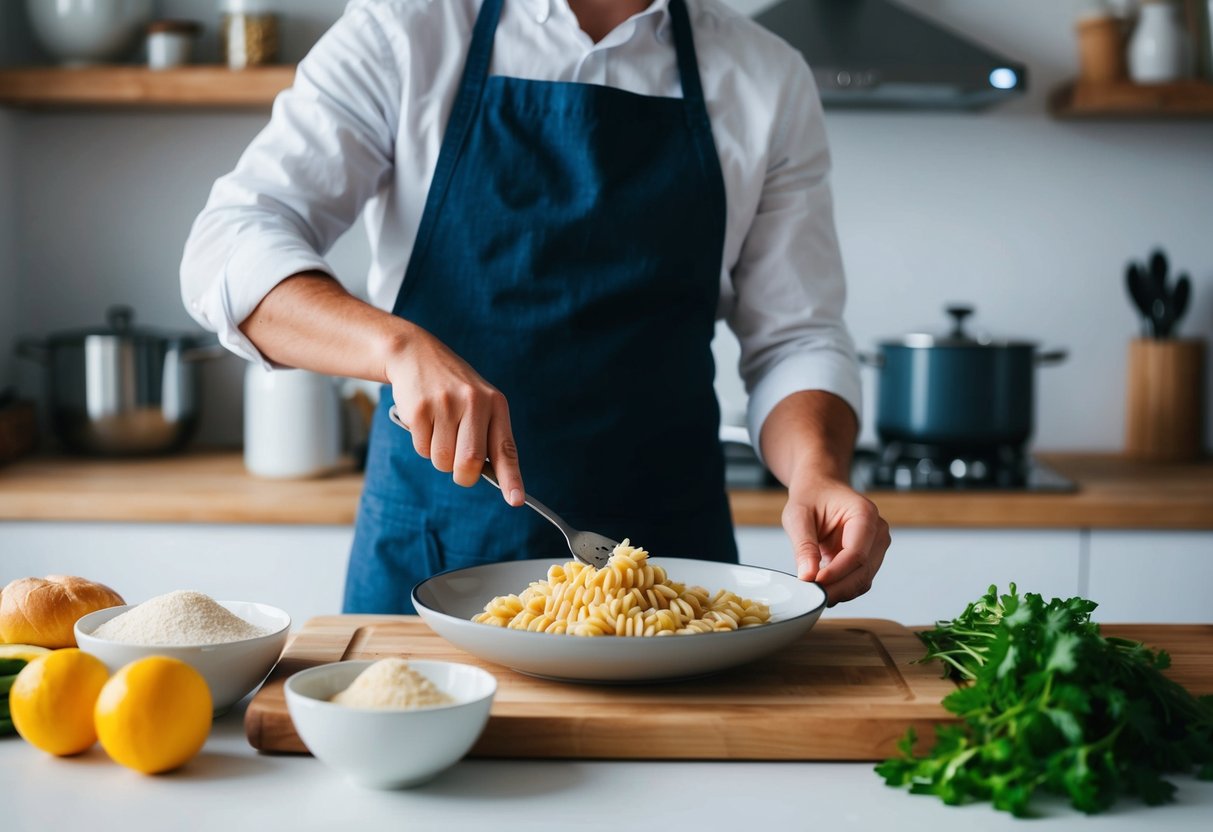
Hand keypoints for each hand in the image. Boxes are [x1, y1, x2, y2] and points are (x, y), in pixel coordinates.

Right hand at [385, 328, 523, 506]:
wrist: (416, 354)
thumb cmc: (452, 389)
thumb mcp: (478, 402)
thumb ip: (486, 435)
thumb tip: (490, 477)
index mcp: (495, 404)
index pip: (506, 449)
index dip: (511, 478)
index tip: (516, 500)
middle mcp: (474, 403)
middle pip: (470, 462)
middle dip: (463, 475)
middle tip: (459, 468)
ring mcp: (446, 405)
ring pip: (443, 460)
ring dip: (439, 457)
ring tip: (439, 430)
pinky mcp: (420, 409)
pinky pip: (422, 449)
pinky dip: (422, 444)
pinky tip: (424, 421)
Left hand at [781, 473, 889, 605]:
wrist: (820, 489)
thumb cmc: (811, 497)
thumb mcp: (798, 516)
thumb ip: (804, 546)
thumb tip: (808, 576)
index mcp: (865, 514)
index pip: (856, 553)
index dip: (836, 573)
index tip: (814, 583)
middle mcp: (878, 531)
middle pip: (864, 571)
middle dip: (837, 588)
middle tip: (811, 595)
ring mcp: (877, 546)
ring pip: (863, 580)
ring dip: (840, 592)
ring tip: (814, 593)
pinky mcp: (870, 558)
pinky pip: (858, 580)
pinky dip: (842, 588)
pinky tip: (823, 589)